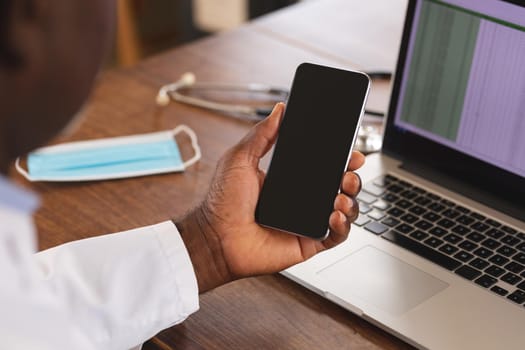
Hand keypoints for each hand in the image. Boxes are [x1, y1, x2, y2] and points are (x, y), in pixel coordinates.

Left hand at [176, 103, 364, 292]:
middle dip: (352, 177)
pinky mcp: (309, 242)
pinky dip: (343, 225)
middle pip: (339, 186)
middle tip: (349, 172)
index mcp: (290, 179)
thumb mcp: (240, 159)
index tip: (350, 150)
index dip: (340, 158)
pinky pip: (336, 235)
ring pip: (344, 210)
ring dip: (350, 200)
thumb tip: (279, 110)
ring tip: (340, 195)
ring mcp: (307, 221)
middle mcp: (302, 200)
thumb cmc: (222, 202)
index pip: (324, 166)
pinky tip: (334, 215)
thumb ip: (261, 134)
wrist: (214, 238)